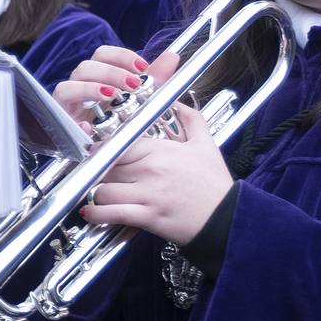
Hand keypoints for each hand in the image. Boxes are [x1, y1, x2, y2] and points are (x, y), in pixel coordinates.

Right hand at [51, 46, 179, 128]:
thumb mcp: (141, 99)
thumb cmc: (119, 121)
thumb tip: (172, 57)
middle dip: (110, 72)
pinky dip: (76, 122)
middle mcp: (80, 87)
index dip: (121, 57)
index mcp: (98, 77)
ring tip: (112, 96)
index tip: (142, 67)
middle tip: (132, 84)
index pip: (102, 55)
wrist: (105, 153)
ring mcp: (69, 106)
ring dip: (91, 88)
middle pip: (85, 67)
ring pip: (68, 87)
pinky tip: (90, 126)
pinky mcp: (63, 126)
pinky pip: (60, 118)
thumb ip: (154, 78)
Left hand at [76, 102, 230, 245]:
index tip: (100, 153)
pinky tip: (92, 212)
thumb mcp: (206, 144)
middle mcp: (150, 169)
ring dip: (97, 192)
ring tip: (99, 193)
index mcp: (160, 150)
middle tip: (96, 174)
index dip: (104, 149)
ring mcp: (147, 194)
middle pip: (106, 165)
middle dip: (99, 170)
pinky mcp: (146, 217)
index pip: (118, 143)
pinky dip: (97, 213)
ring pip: (103, 188)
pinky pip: (110, 213)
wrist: (227, 219)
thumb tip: (177, 102)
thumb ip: (190, 118)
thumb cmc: (214, 184)